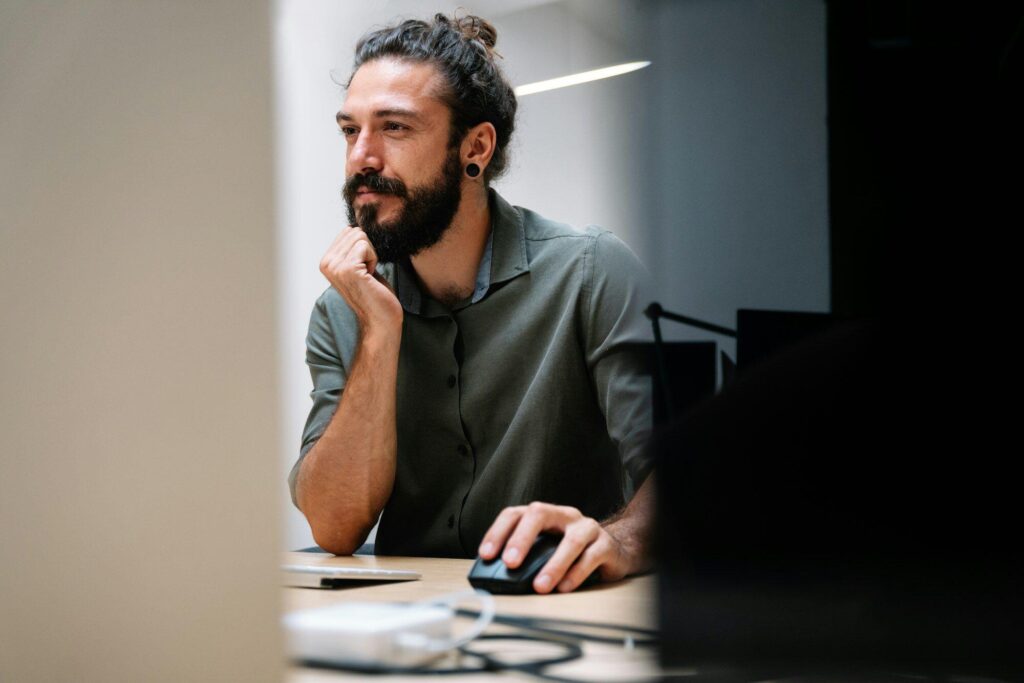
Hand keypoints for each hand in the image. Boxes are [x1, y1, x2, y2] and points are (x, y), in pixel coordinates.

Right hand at [319, 226, 401, 329]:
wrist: (380, 319)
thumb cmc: (374, 294)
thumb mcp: (358, 266)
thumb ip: (351, 249)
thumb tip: (353, 228)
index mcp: (326, 261)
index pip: (349, 231)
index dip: (364, 249)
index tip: (363, 270)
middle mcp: (326, 263)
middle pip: (355, 232)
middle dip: (368, 250)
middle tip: (367, 274)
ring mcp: (335, 266)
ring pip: (361, 237)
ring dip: (371, 256)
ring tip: (368, 276)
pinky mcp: (347, 269)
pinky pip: (366, 245)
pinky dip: (374, 259)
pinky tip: (370, 277)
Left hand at [477, 502, 637, 593]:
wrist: (614, 551)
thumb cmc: (571, 553)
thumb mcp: (545, 551)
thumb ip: (525, 558)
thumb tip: (495, 578)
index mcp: (544, 515)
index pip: (515, 514)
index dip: (497, 532)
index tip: (485, 555)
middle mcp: (564, 516)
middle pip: (539, 514)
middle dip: (521, 538)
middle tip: (510, 563)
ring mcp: (587, 527)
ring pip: (571, 540)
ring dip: (553, 565)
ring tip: (540, 586)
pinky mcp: (606, 545)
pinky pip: (591, 557)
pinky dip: (576, 574)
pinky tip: (564, 588)